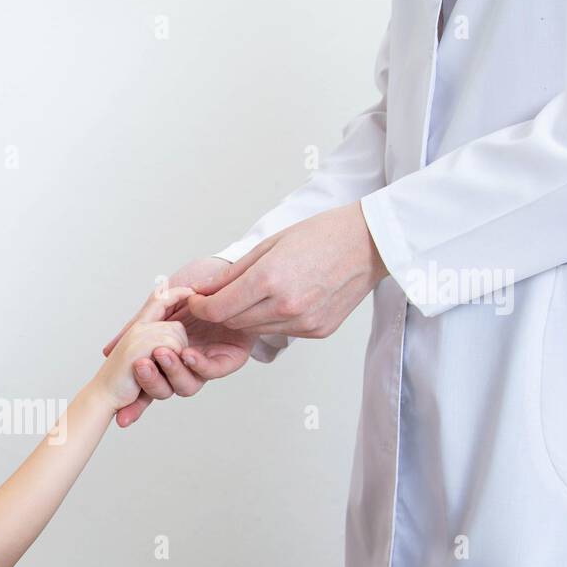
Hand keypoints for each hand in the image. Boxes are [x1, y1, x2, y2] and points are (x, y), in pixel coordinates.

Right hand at [102, 257, 257, 426]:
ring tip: (162, 354)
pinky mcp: (228, 361)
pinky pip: (210, 370)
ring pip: (186, 384)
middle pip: (165, 390)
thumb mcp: (158, 309)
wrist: (222, 281)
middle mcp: (183, 368)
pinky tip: (186, 353)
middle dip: (152, 382)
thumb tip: (107, 351)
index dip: (135, 406)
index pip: (148, 391)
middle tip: (140, 365)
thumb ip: (136, 328)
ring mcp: (205, 366)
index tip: (122, 419)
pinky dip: (197, 363)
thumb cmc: (191, 295)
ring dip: (173, 370)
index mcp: (165, 362)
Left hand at [187, 201, 386, 336]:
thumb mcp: (270, 244)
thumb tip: (205, 290)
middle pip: (234, 322)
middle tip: (223, 295)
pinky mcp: (317, 331)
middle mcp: (286, 306)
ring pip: (256, 329)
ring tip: (260, 293)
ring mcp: (303, 322)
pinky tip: (286, 298)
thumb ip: (234, 273)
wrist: (369, 243)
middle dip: (223, 310)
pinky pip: (281, 331)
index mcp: (270, 279)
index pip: (219, 309)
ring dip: (248, 316)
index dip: (201, 307)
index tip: (196, 300)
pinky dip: (274, 319)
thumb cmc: (323, 234)